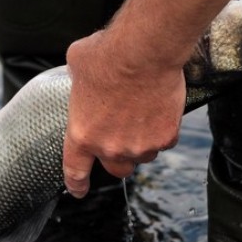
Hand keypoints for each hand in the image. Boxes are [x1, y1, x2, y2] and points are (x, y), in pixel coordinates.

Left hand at [62, 30, 185, 197]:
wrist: (144, 50)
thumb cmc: (107, 54)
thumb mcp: (78, 66)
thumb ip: (78, 83)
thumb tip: (83, 75)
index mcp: (82, 134)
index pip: (76, 170)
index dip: (77, 183)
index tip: (78, 191)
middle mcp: (110, 148)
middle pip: (117, 170)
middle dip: (119, 158)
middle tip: (122, 136)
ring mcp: (140, 146)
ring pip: (143, 155)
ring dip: (142, 142)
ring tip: (143, 113)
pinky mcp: (166, 137)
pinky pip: (165, 141)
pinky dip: (163, 129)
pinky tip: (160, 107)